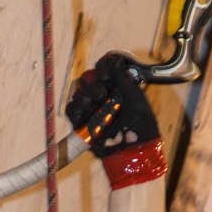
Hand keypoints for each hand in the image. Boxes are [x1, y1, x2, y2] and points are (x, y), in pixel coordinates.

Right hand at [65, 52, 165, 189]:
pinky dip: (74, 110)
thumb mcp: (136, 99)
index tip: (107, 76)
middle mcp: (102, 94)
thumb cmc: (140, 126)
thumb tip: (116, 60)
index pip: (102, 68)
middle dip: (93, 83)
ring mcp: (91, 108)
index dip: (102, 68)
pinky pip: (70, 110)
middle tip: (102, 93)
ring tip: (93, 102)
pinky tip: (82, 114)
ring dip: (83, 94)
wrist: (133, 150)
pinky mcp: (81, 122)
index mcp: (116, 85)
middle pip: (87, 78)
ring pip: (77, 92)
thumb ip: (124, 79)